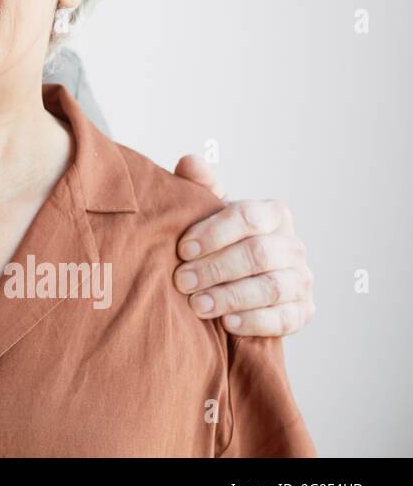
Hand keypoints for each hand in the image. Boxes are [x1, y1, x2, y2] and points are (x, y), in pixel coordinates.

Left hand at [170, 156, 314, 336]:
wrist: (236, 279)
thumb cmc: (219, 239)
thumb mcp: (208, 212)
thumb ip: (200, 187)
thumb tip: (190, 162)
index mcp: (273, 214)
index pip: (248, 217)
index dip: (213, 233)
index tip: (182, 250)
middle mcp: (293, 245)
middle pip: (258, 254)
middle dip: (216, 268)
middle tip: (182, 281)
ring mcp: (302, 279)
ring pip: (272, 287)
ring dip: (231, 297)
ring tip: (197, 305)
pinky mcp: (303, 311)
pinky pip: (284, 319)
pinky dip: (254, 321)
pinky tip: (227, 324)